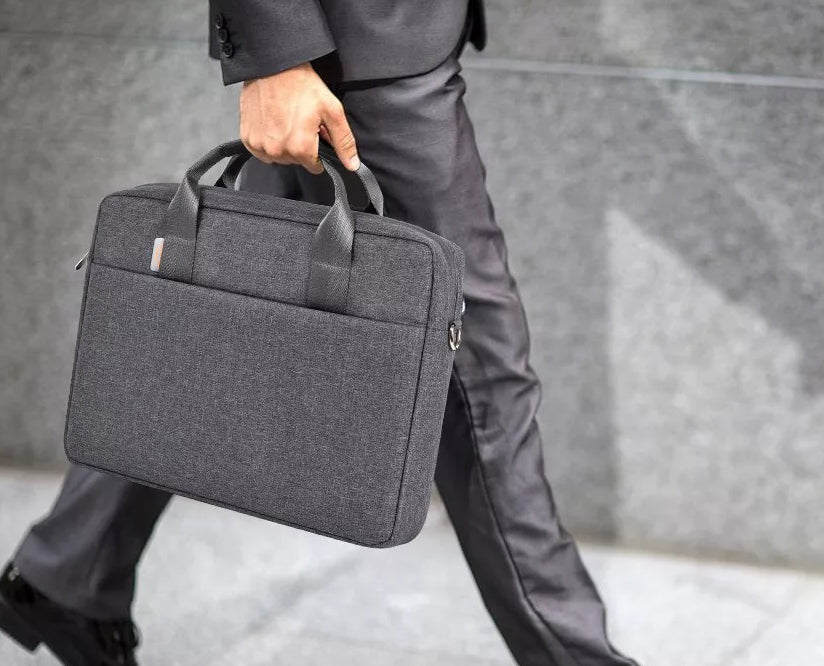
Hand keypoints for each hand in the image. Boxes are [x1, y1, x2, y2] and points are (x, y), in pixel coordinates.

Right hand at [239, 62, 358, 174]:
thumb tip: (352, 165)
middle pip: (296, 161)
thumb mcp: (332, 111)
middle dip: (301, 146)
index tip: (315, 134)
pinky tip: (273, 124)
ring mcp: (260, 145)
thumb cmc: (302, 85)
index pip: (314, 166)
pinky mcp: (247, 138)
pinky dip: (268, 142)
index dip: (318, 151)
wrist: (273, 66)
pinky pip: (261, 152)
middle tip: (300, 123)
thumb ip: (343, 141)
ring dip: (284, 145)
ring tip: (286, 121)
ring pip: (279, 158)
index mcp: (300, 147)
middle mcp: (278, 150)